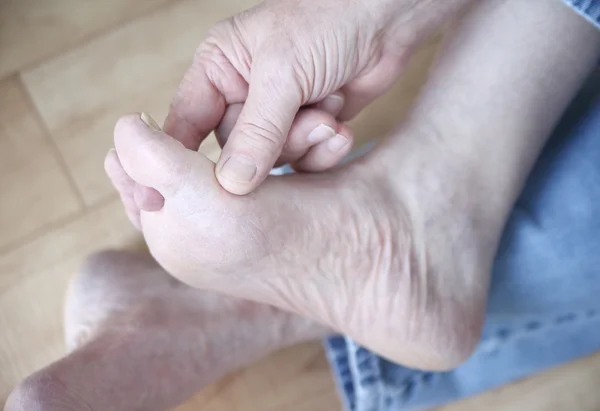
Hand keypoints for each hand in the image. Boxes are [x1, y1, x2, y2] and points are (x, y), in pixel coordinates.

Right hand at [136, 0, 470, 205]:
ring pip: (271, 161)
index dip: (173, 162)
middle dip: (273, 145)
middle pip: (234, 153)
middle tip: (306, 120)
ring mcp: (276, 116)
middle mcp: (242, 95)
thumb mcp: (283, 73)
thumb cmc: (330, 22)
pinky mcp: (307, 131)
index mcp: (218, 68)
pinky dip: (323, 151)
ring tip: (327, 112)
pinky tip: (339, 126)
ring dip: (304, 143)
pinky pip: (302, 163)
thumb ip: (256, 132)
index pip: (183, 124)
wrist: (389, 20)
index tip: (166, 201)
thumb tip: (229, 186)